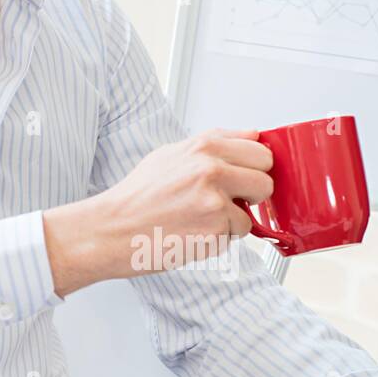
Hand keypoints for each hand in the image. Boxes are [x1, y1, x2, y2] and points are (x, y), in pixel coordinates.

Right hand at [44, 129, 274, 295]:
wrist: (111, 230)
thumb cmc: (136, 196)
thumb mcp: (170, 154)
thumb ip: (213, 144)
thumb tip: (250, 137)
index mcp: (204, 146)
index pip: (260, 149)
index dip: (254, 167)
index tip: (247, 176)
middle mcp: (212, 168)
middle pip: (266, 179)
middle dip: (252, 194)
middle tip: (228, 201)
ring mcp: (215, 200)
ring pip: (252, 212)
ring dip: (233, 220)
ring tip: (201, 219)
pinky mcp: (214, 230)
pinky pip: (235, 235)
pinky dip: (220, 239)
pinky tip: (193, 233)